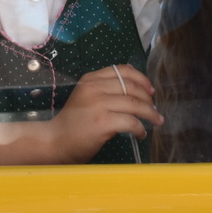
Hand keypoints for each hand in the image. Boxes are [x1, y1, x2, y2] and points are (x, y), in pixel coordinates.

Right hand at [48, 64, 162, 162]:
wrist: (56, 141)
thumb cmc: (73, 123)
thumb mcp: (86, 97)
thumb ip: (105, 89)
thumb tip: (136, 89)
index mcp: (90, 79)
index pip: (122, 70)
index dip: (141, 79)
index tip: (150, 90)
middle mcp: (94, 88)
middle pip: (132, 87)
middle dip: (148, 99)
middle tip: (154, 109)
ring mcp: (98, 104)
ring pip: (135, 104)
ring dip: (150, 113)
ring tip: (155, 121)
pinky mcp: (103, 122)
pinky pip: (131, 122)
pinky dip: (140, 128)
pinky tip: (141, 134)